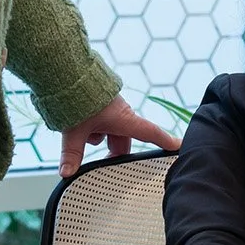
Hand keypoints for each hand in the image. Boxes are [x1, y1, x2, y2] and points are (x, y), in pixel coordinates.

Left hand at [58, 95, 178, 175]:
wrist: (68, 72)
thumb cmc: (77, 97)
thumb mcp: (74, 131)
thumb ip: (71, 153)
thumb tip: (67, 172)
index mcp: (123, 119)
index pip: (150, 133)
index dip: (165, 141)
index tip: (178, 146)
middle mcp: (121, 114)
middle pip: (123, 142)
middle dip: (113, 153)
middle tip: (104, 165)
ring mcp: (111, 109)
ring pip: (108, 133)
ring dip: (96, 138)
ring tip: (80, 136)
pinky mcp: (101, 105)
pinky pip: (99, 122)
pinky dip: (89, 127)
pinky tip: (76, 124)